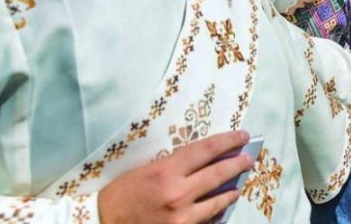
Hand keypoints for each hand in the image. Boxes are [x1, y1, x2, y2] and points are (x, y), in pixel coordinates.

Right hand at [97, 131, 253, 223]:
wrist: (102, 223)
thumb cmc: (121, 195)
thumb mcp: (147, 170)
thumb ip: (175, 165)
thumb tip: (204, 160)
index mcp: (167, 171)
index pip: (206, 150)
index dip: (228, 141)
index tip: (243, 136)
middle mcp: (178, 193)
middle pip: (218, 174)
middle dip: (238, 164)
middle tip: (249, 158)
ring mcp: (181, 218)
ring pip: (217, 202)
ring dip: (230, 192)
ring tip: (238, 185)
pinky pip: (206, 221)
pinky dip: (215, 213)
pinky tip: (220, 208)